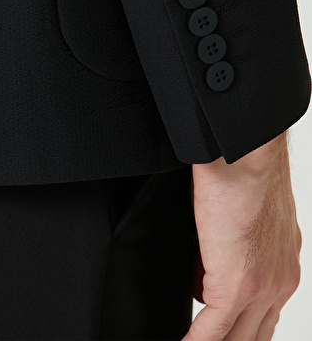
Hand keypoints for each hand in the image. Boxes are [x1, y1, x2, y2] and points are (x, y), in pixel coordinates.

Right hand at [181, 131, 301, 340]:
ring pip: (237, 338)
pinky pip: (212, 332)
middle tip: (206, 340)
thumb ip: (229, 242)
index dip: (240, 328)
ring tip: (192, 340)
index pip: (264, 313)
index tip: (220, 332)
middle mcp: (281, 280)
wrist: (244, 154)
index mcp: (284, 261)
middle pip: (255, 334)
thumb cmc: (240, 168)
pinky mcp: (236, 286)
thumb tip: (203, 257)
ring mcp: (263, 287)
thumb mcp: (241, 212)